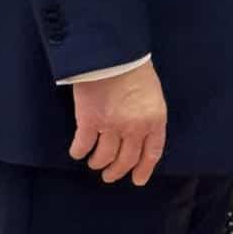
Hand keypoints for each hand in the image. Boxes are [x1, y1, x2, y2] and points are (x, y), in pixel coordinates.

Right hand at [69, 61, 167, 185]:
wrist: (112, 53)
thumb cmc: (134, 66)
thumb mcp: (152, 93)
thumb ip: (148, 114)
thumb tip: (140, 133)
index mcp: (155, 120)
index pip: (152, 153)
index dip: (144, 169)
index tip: (137, 180)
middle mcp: (135, 128)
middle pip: (126, 160)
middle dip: (117, 171)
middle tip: (110, 176)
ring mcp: (112, 126)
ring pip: (104, 157)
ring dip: (98, 163)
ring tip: (95, 164)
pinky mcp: (89, 121)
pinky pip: (83, 145)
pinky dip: (79, 152)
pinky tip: (77, 152)